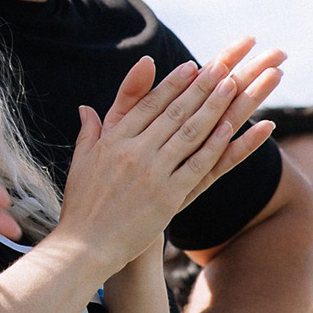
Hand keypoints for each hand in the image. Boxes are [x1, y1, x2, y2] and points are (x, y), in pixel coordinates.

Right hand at [58, 43, 280, 268]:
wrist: (85, 246)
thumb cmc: (81, 206)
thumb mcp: (81, 162)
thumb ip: (89, 132)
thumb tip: (87, 108)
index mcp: (113, 141)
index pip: (147, 105)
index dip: (172, 84)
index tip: (191, 66)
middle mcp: (133, 152)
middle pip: (173, 112)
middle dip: (199, 86)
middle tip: (221, 66)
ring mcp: (152, 174)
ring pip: (189, 133)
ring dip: (213, 107)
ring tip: (232, 86)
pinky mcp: (168, 197)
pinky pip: (196, 165)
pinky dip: (214, 145)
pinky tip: (229, 128)